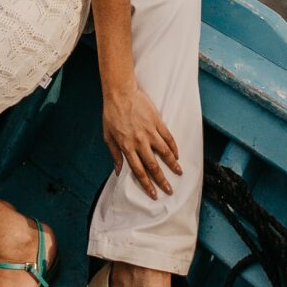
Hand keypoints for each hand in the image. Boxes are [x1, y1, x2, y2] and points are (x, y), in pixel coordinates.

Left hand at [102, 83, 180, 199]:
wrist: (120, 92)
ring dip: (172, 164)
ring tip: (179, 173)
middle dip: (162, 180)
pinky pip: (168, 137)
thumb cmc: (111, 113)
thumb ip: (114, 154)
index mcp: (127, 147)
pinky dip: (174, 147)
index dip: (147, 185)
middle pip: (153, 166)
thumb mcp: (108, 136)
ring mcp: (150, 132)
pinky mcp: (157, 122)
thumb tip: (118, 171)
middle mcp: (140, 142)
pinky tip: (177, 154)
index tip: (154, 194)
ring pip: (164, 152)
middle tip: (169, 190)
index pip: (139, 171)